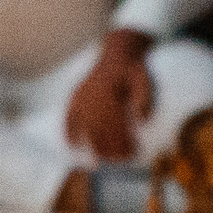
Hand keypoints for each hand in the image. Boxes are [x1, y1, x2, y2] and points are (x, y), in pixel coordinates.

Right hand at [65, 29, 153, 162]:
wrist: (118, 52)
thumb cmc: (133, 69)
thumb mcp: (144, 80)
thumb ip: (144, 98)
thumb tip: (143, 120)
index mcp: (110, 94)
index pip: (115, 126)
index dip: (123, 143)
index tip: (132, 154)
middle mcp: (92, 98)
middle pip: (99, 132)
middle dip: (110, 150)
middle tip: (120, 160)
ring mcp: (81, 98)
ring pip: (85, 128)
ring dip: (93, 146)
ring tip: (102, 160)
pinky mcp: (75, 97)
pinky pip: (69, 118)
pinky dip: (70, 132)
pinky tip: (74, 146)